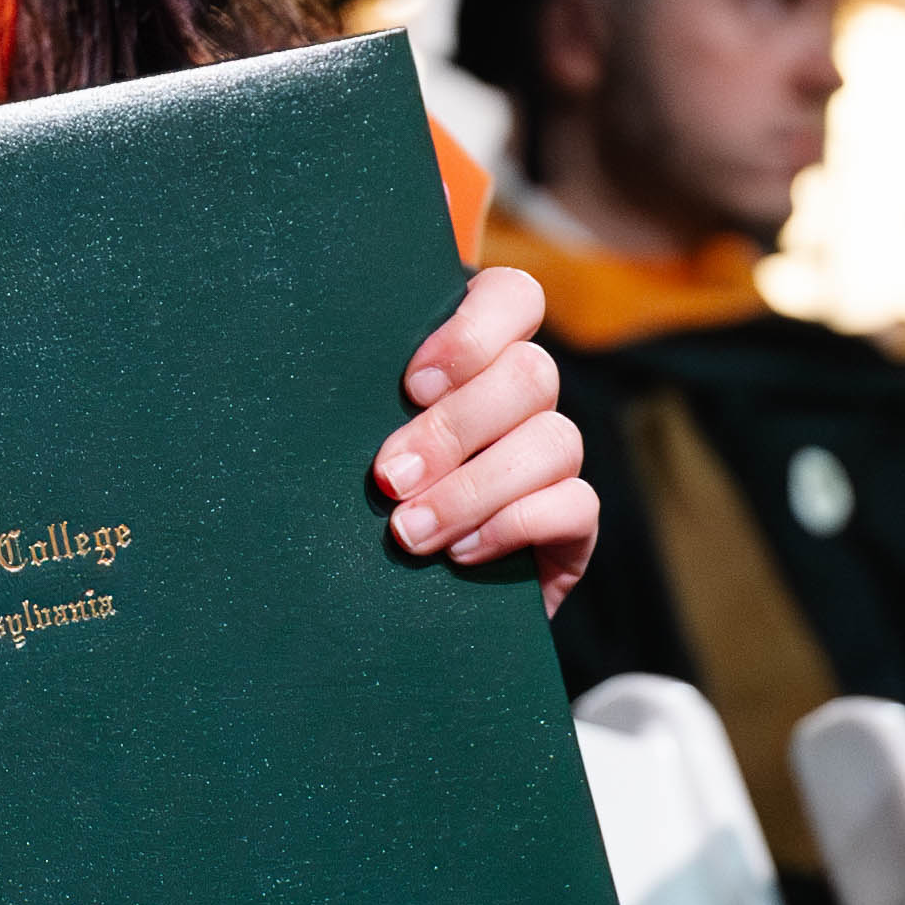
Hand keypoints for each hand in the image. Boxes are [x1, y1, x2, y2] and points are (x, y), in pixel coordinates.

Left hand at [381, 265, 596, 615]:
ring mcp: (553, 461)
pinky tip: (460, 553)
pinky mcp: (573, 525)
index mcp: (475, 358)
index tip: (412, 384)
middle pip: (531, 374)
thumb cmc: (361, 502)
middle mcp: (524, 399)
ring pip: (554, 439)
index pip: (514, 297)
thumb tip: (328, 393)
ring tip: (410, 532)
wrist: (389, 608)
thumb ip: (364, 409)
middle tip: (388, 478)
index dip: (472, 333)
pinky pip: (576, 505)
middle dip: (453, 430)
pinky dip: (513, 526)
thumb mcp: (354, 444)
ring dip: (473, 489)